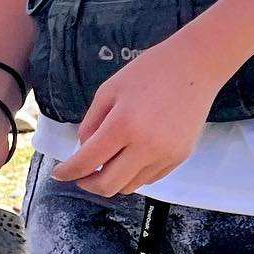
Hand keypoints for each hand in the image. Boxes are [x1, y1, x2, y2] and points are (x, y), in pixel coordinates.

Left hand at [52, 37, 222, 195]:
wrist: (194, 66)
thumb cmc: (147, 72)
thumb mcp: (108, 91)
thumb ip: (90, 124)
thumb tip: (83, 153)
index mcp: (123, 125)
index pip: (87, 162)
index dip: (68, 172)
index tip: (58, 173)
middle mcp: (146, 146)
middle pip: (108, 185)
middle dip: (87, 183)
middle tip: (79, 174)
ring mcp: (166, 155)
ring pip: (129, 186)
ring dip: (112, 179)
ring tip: (106, 161)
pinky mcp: (180, 157)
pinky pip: (149, 178)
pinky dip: (133, 174)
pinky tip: (128, 156)